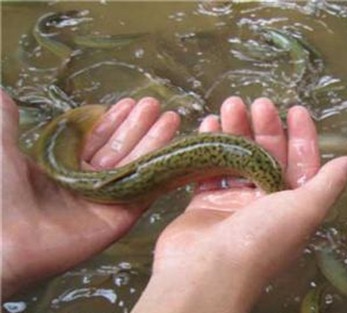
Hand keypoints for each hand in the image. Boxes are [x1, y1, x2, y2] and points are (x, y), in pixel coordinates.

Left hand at [1, 91, 180, 298]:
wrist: (4, 240)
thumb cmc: (0, 194)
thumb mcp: (0, 147)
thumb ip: (6, 121)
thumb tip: (3, 94)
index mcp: (62, 168)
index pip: (94, 140)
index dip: (112, 121)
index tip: (128, 103)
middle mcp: (85, 183)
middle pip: (119, 149)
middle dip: (138, 126)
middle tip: (154, 105)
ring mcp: (105, 201)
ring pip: (135, 165)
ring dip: (154, 141)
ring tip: (170, 117)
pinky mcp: (120, 217)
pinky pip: (145, 190)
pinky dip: (161, 170)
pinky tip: (173, 149)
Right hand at [132, 97, 346, 312]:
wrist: (206, 271)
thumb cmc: (261, 240)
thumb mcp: (305, 210)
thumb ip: (328, 184)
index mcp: (293, 206)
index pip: (302, 164)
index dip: (302, 136)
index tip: (296, 109)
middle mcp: (265, 204)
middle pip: (267, 156)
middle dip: (265, 128)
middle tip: (258, 103)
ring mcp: (234, 204)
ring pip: (238, 158)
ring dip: (236, 131)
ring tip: (231, 105)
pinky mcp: (204, 203)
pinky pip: (209, 168)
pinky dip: (209, 146)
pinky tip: (209, 124)